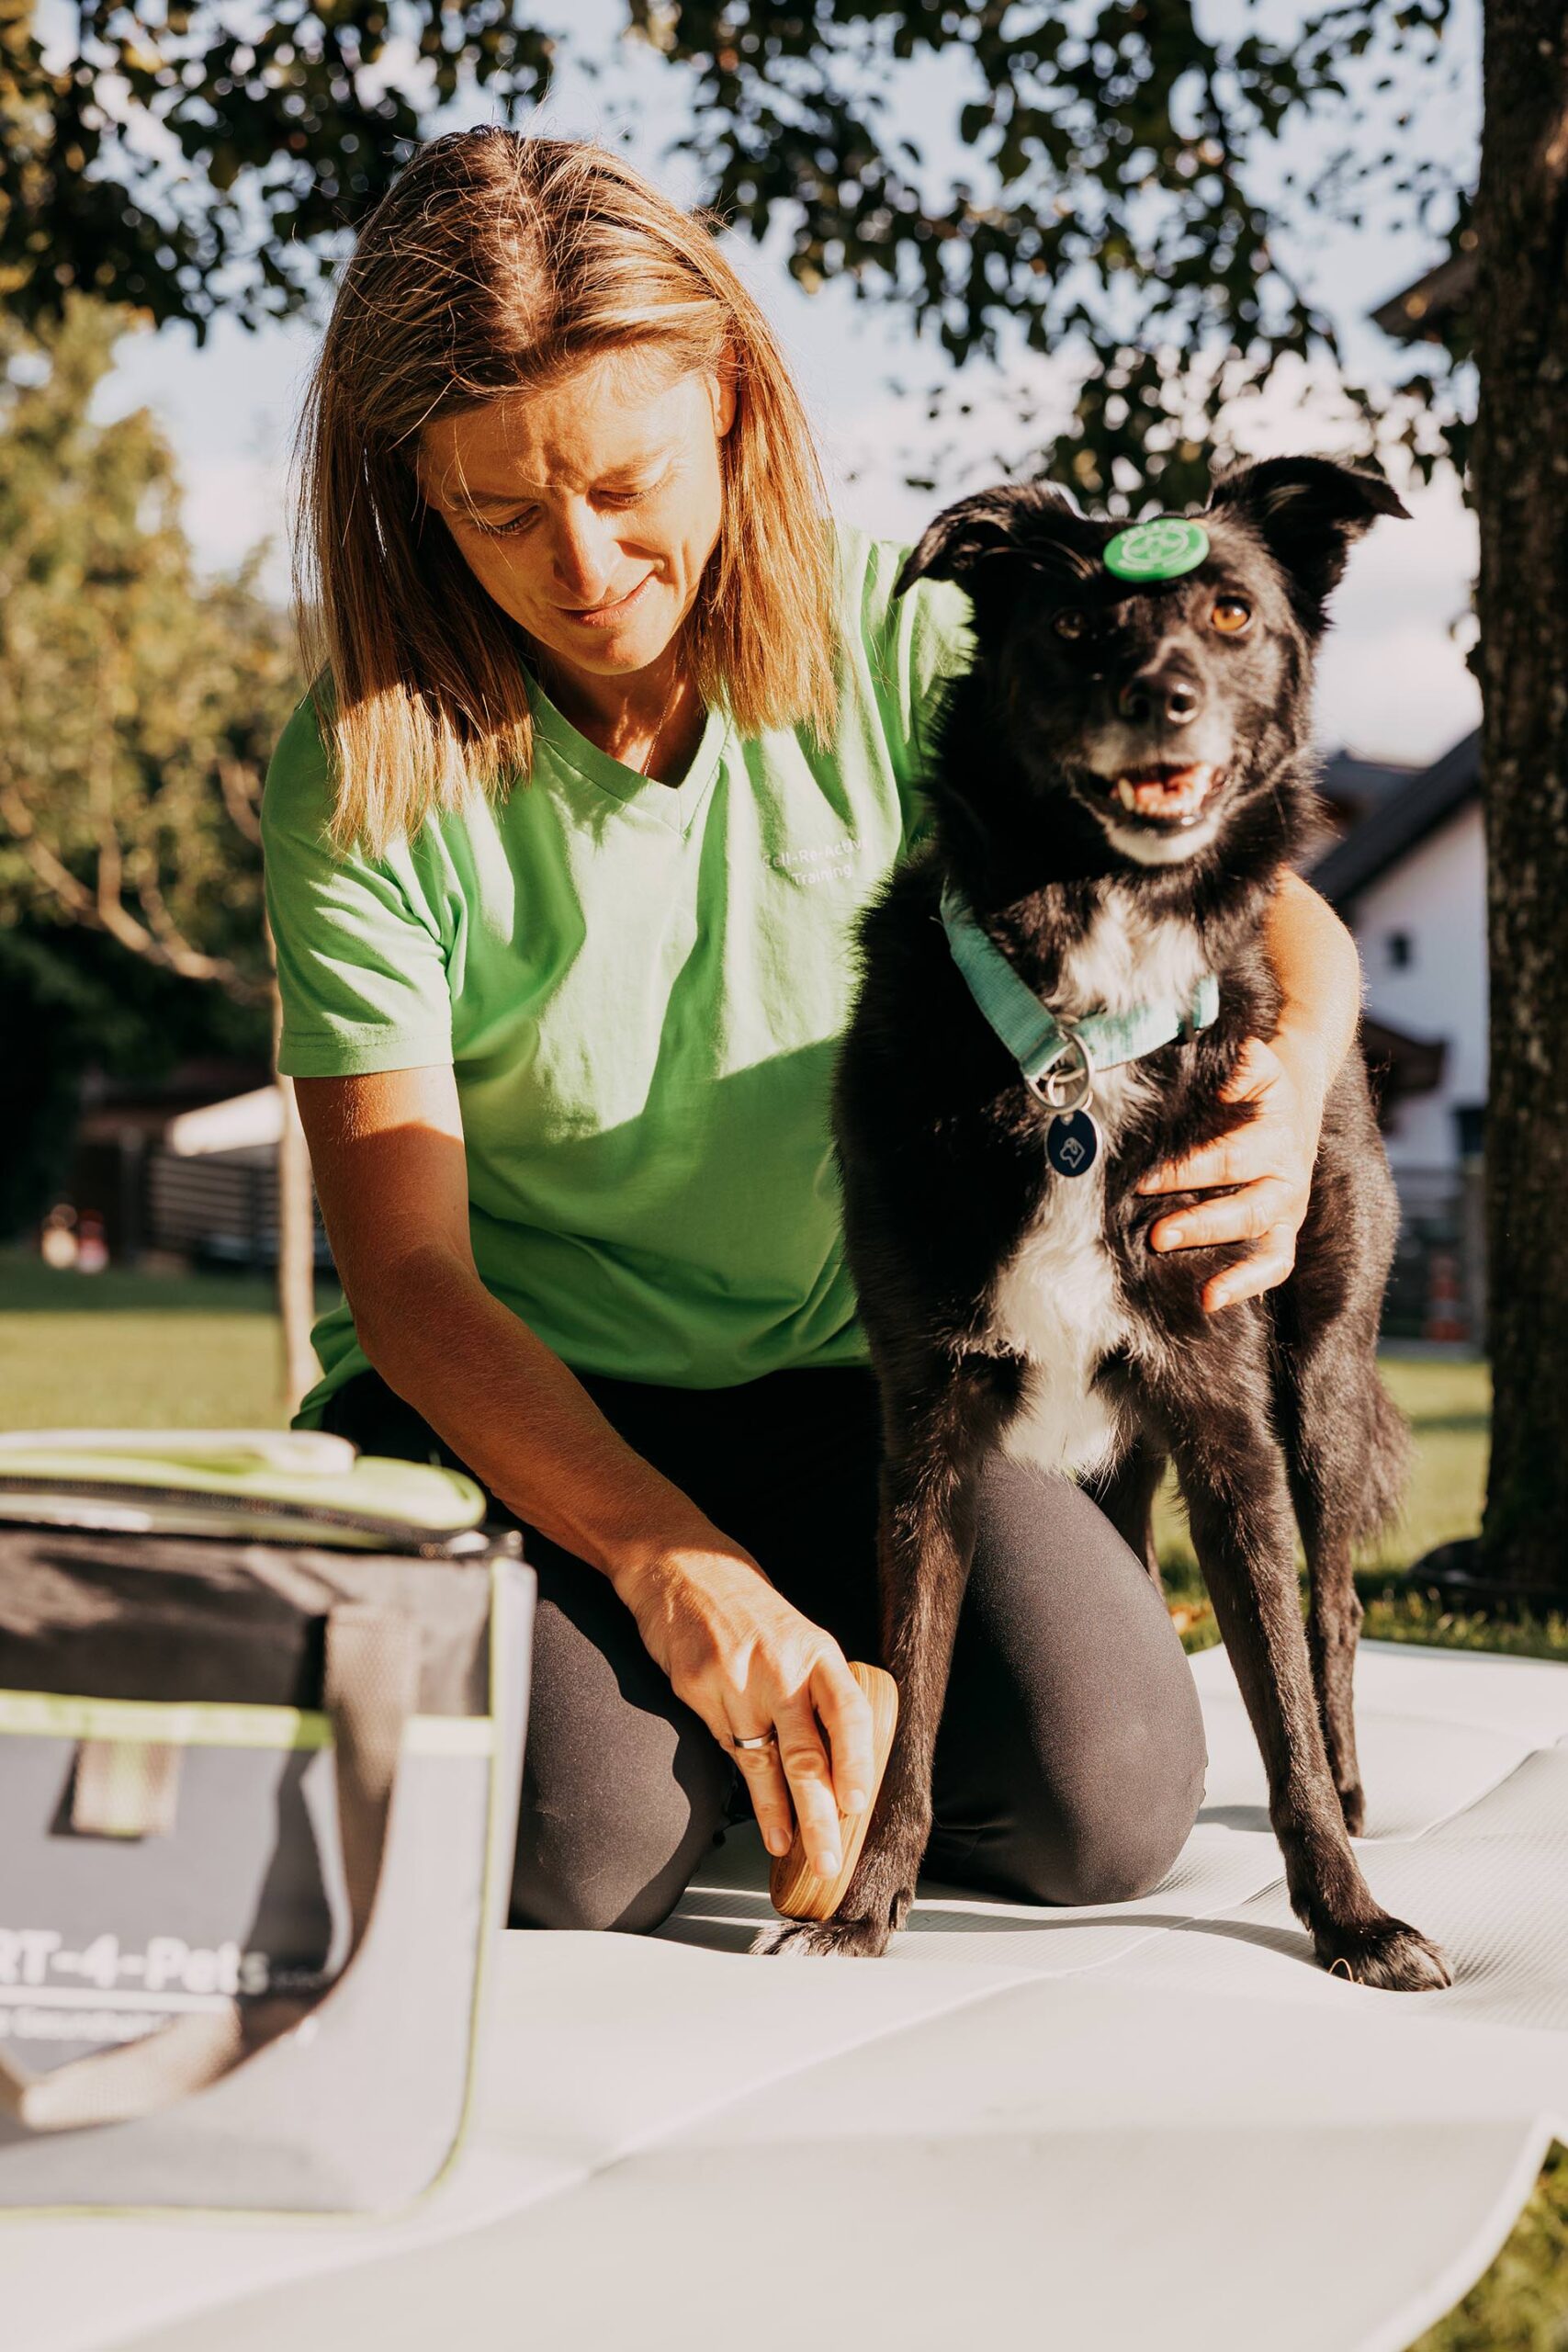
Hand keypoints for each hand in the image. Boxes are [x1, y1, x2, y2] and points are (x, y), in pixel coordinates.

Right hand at [614, 1539, 876, 1880]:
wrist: (681, 1567)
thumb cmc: (748, 1607)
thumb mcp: (797, 1635)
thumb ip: (816, 1688)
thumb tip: (842, 1755)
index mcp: (816, 1650)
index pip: (847, 1711)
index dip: (856, 1759)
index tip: (858, 1802)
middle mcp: (779, 1668)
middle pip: (806, 1754)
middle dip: (820, 1815)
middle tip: (830, 1858)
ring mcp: (735, 1683)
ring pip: (764, 1764)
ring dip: (782, 1816)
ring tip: (795, 1851)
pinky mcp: (697, 1693)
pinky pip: (729, 1750)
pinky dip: (748, 1791)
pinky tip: (763, 1819)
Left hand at [1136, 1033, 1325, 1312]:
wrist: (1298, 1093)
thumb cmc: (1258, 1086)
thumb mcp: (1256, 1066)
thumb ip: (1242, 1066)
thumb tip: (1224, 1078)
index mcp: (1275, 1138)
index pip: (1228, 1158)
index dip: (1186, 1171)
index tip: (1143, 1182)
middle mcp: (1285, 1178)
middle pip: (1246, 1208)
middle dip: (1201, 1224)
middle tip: (1157, 1236)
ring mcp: (1287, 1210)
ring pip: (1267, 1245)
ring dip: (1235, 1271)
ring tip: (1203, 1293)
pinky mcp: (1284, 1232)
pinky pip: (1274, 1266)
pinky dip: (1246, 1286)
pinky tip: (1210, 1301)